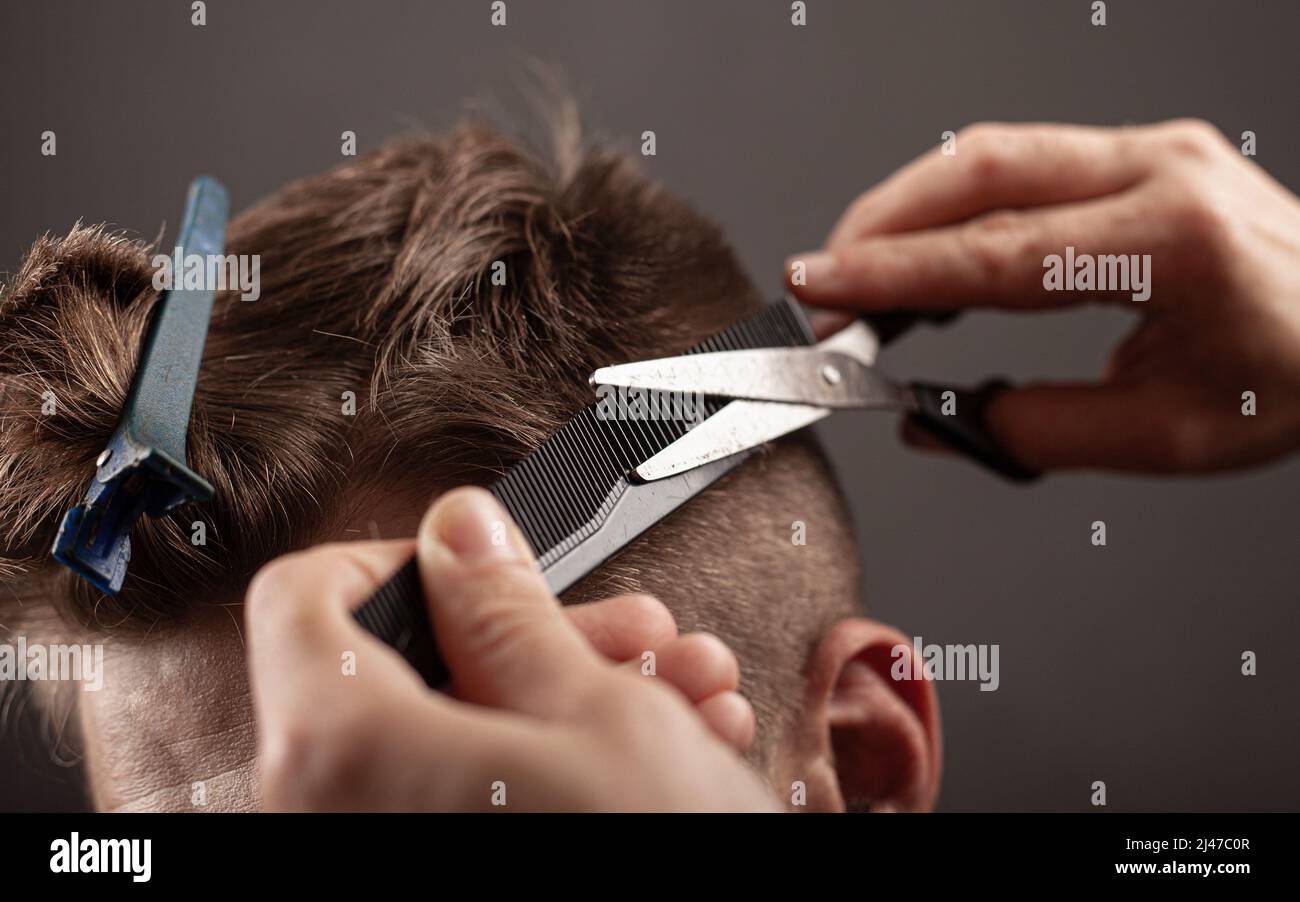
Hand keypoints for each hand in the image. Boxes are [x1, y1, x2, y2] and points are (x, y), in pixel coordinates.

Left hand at [245, 487, 777, 811]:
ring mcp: (378, 856)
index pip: (301, 599)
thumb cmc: (648, 858)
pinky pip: (474, 805)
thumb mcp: (596, 712)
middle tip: (632, 633)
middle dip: (535, 638)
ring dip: (574, 704)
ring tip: (686, 697)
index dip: (399, 562)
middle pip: (403, 677)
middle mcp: (329, 819)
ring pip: (459, 746)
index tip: (483, 567)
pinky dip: (558, 773)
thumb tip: (458, 531)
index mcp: (341, 751)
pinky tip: (668, 758)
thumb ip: (503, 607)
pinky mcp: (432, 876)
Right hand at [787, 119, 1299, 472]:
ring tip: (857, 281)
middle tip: (821, 287)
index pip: (995, 254)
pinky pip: (1022, 168)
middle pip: (978, 171)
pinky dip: (954, 210)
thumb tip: (934, 419)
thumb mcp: (1168, 435)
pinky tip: (925, 260)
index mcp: (1173, 240)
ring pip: (992, 156)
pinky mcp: (1138, 160)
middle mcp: (1160, 170)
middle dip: (879, 225)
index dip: (892, 275)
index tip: (822, 292)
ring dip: (908, 212)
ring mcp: (1151, 152)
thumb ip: (1033, 429)